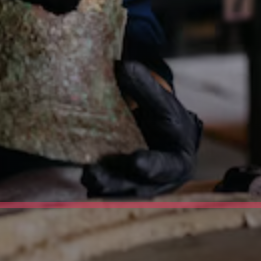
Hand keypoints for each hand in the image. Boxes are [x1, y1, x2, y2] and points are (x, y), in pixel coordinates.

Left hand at [82, 60, 203, 197]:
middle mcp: (158, 182)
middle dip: (115, 183)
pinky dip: (96, 188)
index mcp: (176, 161)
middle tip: (93, 175)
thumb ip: (145, 88)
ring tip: (86, 177)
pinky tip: (84, 179)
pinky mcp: (120, 190)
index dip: (151, 165)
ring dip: (102, 188)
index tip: (136, 161)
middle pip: (137, 186)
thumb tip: (121, 66)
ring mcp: (138, 188)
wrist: (163, 137)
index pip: (165, 166)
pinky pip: (107, 193)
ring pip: (119, 194)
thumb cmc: (167, 119)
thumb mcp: (163, 103)